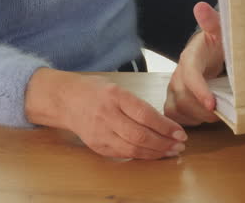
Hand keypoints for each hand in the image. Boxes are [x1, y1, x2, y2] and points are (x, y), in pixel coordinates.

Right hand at [24, 68, 186, 159]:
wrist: (65, 99)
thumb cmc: (95, 90)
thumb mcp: (117, 87)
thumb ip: (138, 104)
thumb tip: (165, 123)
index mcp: (114, 96)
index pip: (145, 115)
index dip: (165, 127)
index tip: (180, 132)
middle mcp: (106, 115)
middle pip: (140, 135)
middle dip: (164, 143)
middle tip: (180, 145)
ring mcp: (100, 132)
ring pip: (132, 149)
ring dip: (155, 153)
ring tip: (171, 151)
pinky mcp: (97, 146)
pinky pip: (123, 154)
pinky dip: (141, 156)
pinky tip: (154, 154)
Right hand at [164, 2, 225, 125]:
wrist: (209, 54)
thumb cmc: (217, 44)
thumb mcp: (220, 30)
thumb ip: (212, 21)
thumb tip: (201, 6)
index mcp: (190, 57)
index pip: (190, 75)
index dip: (200, 91)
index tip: (213, 104)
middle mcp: (177, 75)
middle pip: (183, 98)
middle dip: (203, 109)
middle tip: (224, 113)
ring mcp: (173, 89)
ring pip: (177, 110)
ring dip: (198, 117)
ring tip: (215, 115)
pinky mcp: (172, 101)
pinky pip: (174, 117)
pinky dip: (188, 122)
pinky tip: (203, 118)